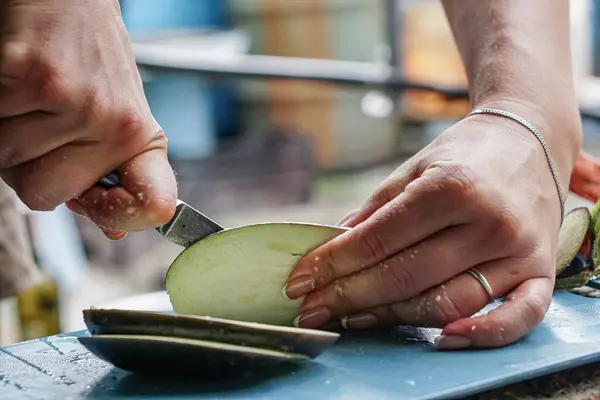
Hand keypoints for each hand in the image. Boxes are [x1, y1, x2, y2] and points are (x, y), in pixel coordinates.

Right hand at [0, 0, 176, 237]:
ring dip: (5, 133)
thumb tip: (111, 227)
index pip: (153, 203)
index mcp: (140, 138)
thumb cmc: (86, 60)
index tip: (108, 212)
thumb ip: (108, 171)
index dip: (126, 215)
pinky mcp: (33, 76)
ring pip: (7, 162)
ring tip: (29, 95)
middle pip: (42, 195)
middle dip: (29, 164)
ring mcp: (78, 101)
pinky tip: (14, 81)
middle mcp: (117, 123)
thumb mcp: (115, 115)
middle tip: (43, 118)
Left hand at [285, 107, 564, 349]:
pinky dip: (483, 335)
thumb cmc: (464, 155)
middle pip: (405, 277)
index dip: (333, 264)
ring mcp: (519, 252)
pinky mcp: (543, 272)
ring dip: (391, 317)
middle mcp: (489, 222)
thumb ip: (374, 212)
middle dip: (347, 296)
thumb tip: (330, 250)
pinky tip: (442, 341)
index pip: (379, 241)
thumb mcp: (413, 169)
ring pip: (446, 303)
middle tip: (310, 308)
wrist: (529, 141)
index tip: (300, 280)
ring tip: (351, 318)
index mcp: (453, 187)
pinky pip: (518, 317)